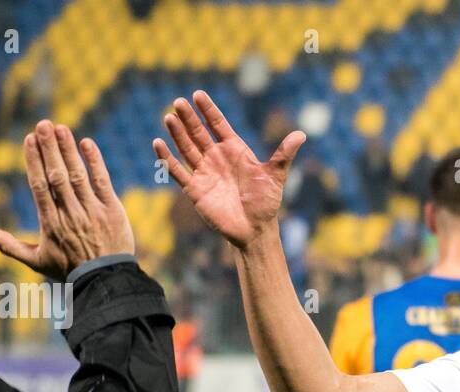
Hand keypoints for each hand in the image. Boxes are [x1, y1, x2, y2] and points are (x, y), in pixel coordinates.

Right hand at [0, 121, 133, 280]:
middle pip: (56, 176)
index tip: (29, 139)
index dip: (34, 161)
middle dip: (49, 148)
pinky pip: (102, 182)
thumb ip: (8, 245)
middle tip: (43, 124)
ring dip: (68, 150)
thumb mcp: (36, 260)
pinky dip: (95, 162)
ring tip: (60, 128)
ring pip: (77, 176)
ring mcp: (92, 211)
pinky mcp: (112, 210)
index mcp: (50, 223)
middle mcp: (70, 214)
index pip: (39, 186)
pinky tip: (86, 143)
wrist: (106, 281)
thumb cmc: (69, 269)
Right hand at [153, 90, 305, 247]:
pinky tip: (158, 144)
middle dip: (188, 118)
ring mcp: (204, 172)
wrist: (255, 230)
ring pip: (187, 148)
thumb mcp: (275, 176)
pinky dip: (166, 159)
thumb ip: (283, 155)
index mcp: (234, 150)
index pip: (218, 124)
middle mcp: (216, 157)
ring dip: (177, 134)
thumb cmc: (266, 202)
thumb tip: (302, 134)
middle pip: (199, 133)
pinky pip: (177, 172)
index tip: (198, 94)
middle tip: (179, 102)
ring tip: (169, 117)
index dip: (208, 110)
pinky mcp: (194, 189)